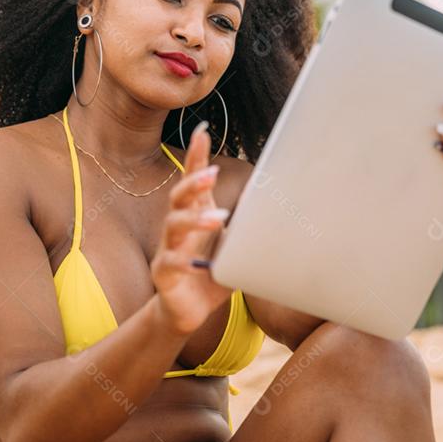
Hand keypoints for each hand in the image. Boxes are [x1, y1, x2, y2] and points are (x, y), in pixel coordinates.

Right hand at [150, 120, 234, 334]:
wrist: (188, 311)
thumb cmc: (212, 273)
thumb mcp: (235, 247)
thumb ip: (249, 226)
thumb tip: (280, 205)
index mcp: (195, 214)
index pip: (193, 179)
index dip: (196, 155)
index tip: (202, 131)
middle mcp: (178, 226)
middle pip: (178, 196)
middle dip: (193, 183)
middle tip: (211, 174)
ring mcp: (168, 248)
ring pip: (173, 225)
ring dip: (195, 220)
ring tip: (218, 219)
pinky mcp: (162, 273)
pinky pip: (169, 263)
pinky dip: (182, 262)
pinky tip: (196, 264)